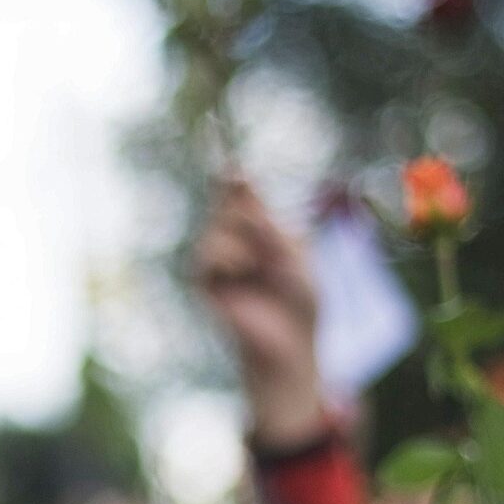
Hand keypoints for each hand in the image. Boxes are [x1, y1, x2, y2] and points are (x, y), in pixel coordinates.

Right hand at [195, 174, 327, 448]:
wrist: (290, 344)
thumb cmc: (300, 301)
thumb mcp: (293, 252)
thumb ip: (264, 220)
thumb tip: (239, 185)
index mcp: (261, 228)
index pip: (242, 192)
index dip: (235, 178)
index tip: (228, 160)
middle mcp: (236, 239)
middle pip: (230, 203)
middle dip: (254, 218)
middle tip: (273, 245)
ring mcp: (218, 258)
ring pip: (220, 226)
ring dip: (245, 242)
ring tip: (259, 268)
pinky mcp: (204, 279)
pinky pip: (209, 252)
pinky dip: (230, 259)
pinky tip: (241, 274)